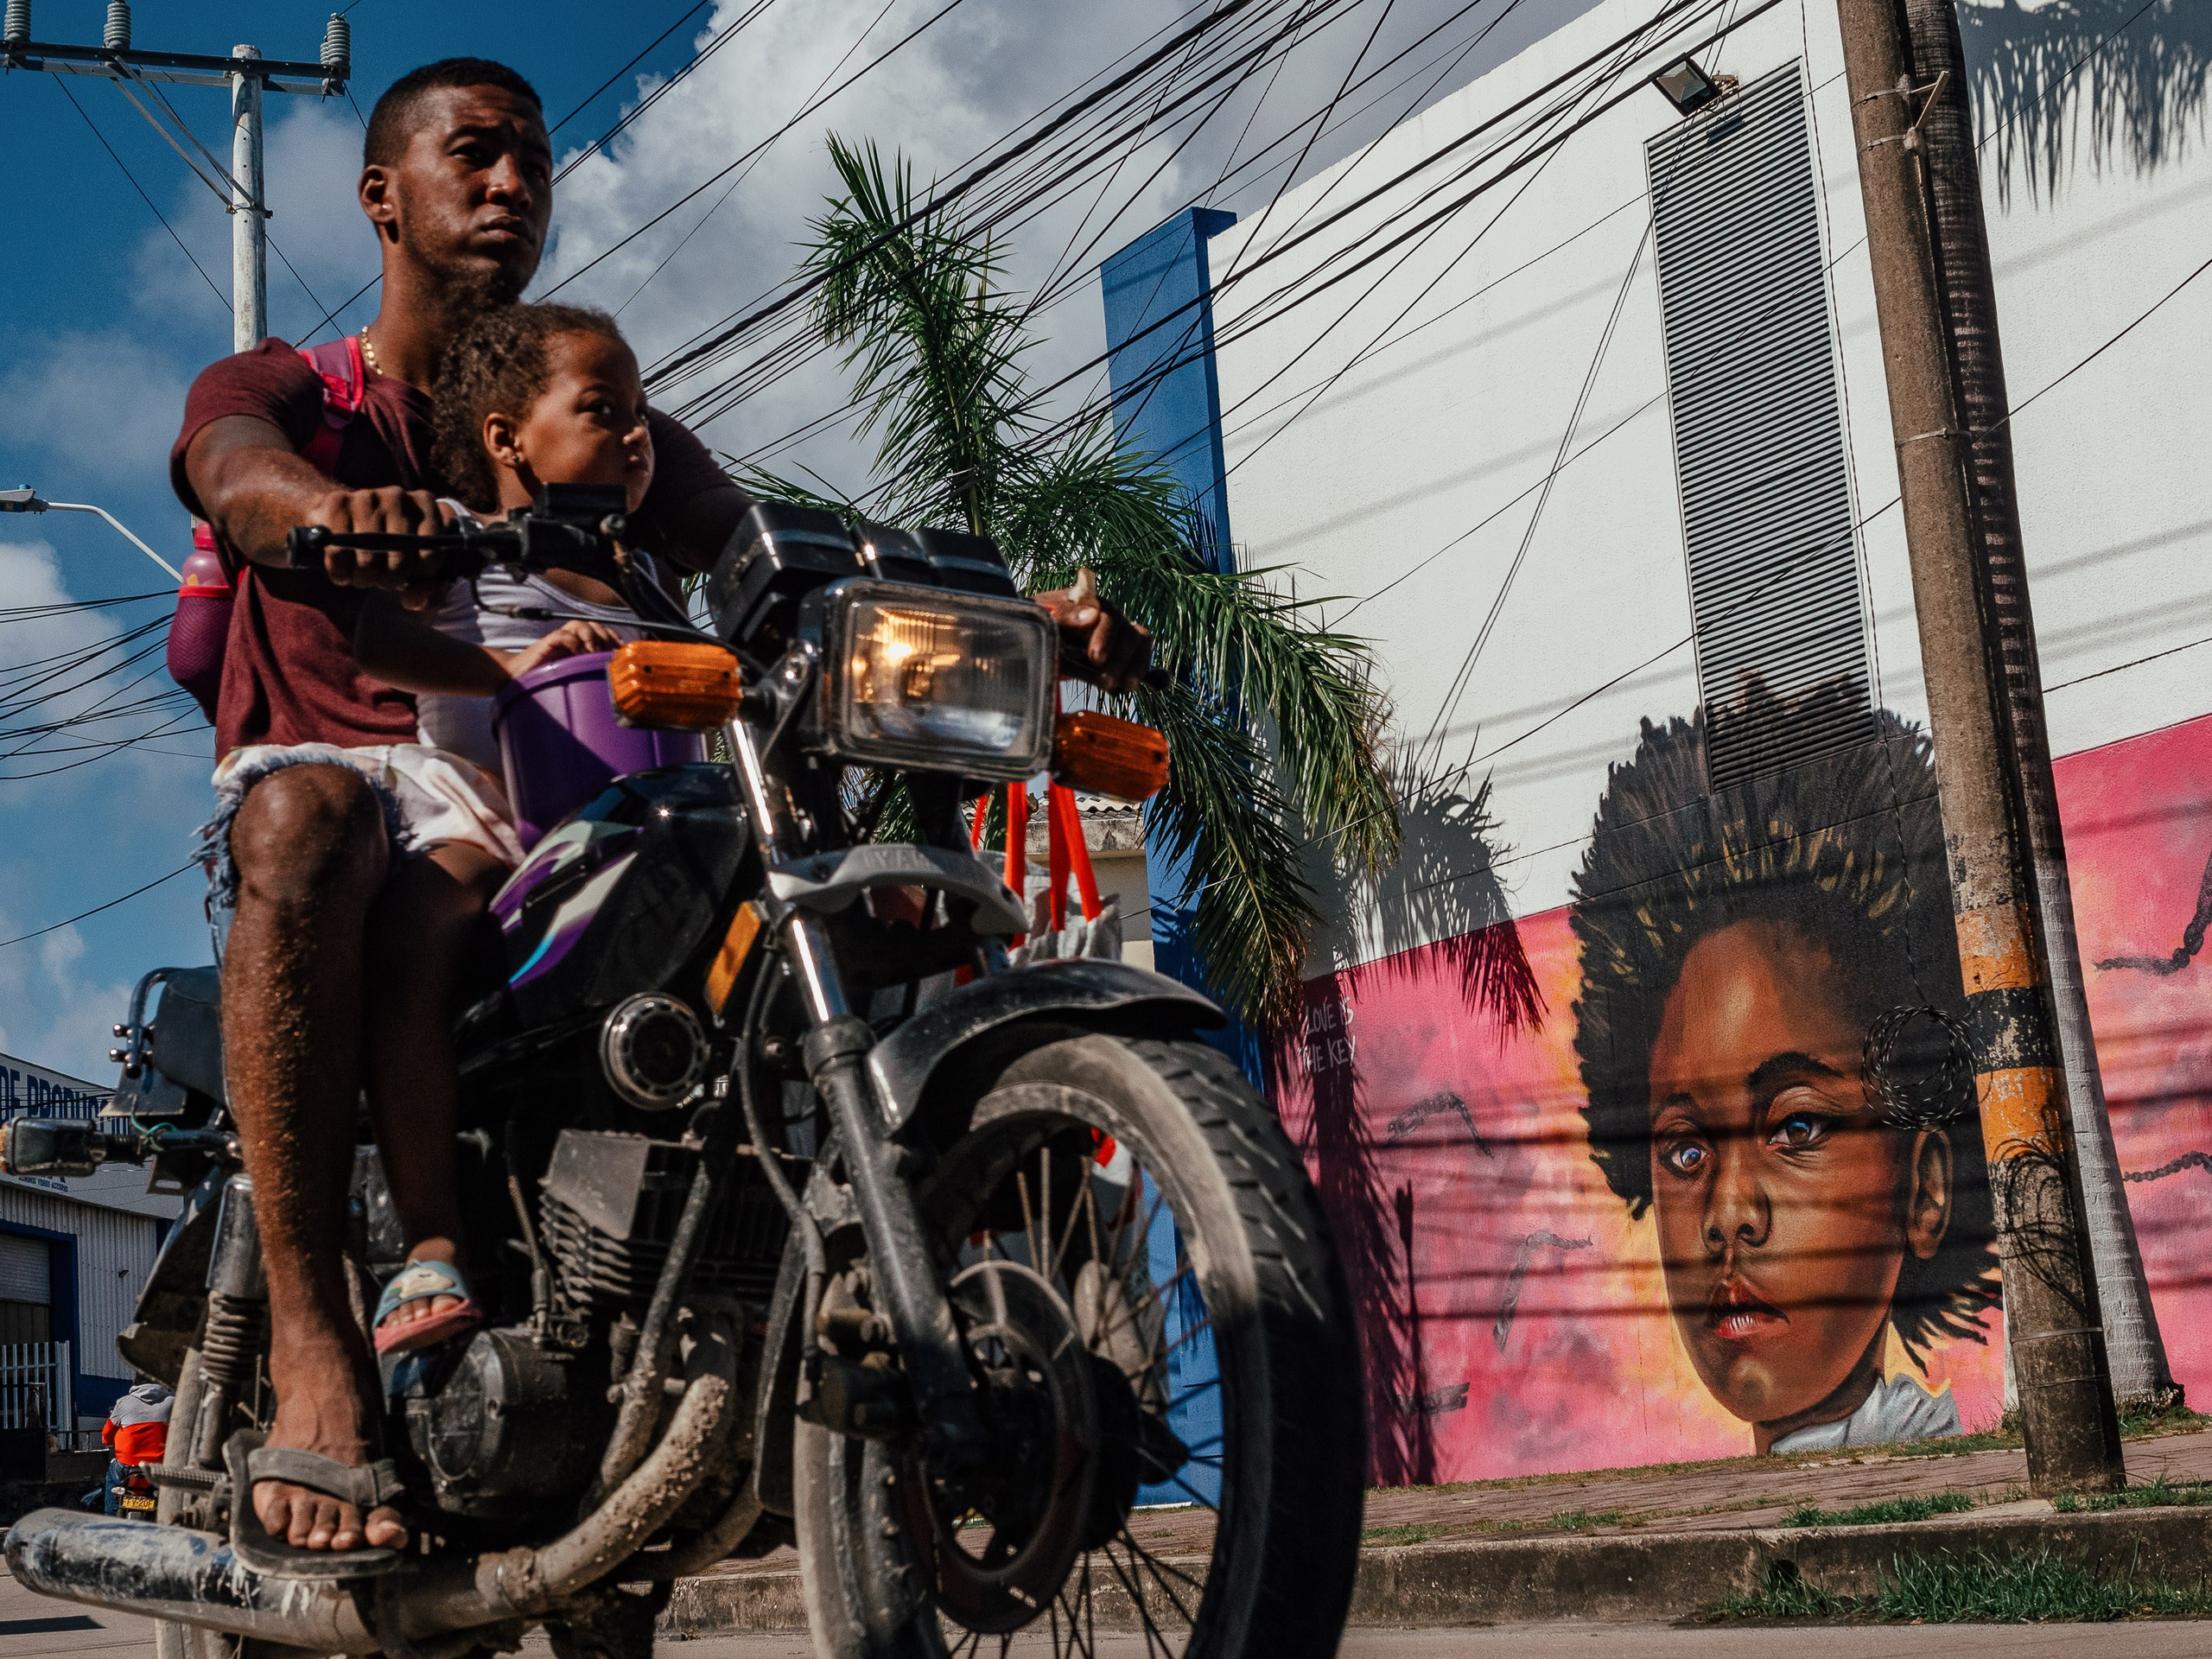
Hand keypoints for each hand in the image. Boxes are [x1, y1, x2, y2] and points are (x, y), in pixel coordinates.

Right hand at [304, 488, 453, 596]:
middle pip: (399, 560)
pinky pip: (339, 554)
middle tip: (381, 578)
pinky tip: (343, 572)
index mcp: (425, 505)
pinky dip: (340, 573)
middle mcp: (398, 496)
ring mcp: (367, 497)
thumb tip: (412, 599)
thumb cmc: (386, 548)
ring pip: (368, 560)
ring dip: (363, 579)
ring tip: (362, 575)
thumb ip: (427, 590)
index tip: (410, 577)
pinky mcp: (337, 504)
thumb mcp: (415, 568)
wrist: (339, 519)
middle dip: (389, 581)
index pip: (432, 553)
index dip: (419, 575)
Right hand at [505, 619, 625, 679]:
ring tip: (593, 653)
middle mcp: (571, 639)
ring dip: (590, 636)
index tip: (622, 650)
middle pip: (594, 625)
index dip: (613, 637)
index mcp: (581, 645)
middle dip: (604, 637)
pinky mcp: (546, 644)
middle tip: (607, 654)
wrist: (518, 678)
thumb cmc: (547, 679)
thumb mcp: (574, 676)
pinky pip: (562, 635)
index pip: (602, 632)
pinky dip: (572, 641)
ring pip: (580, 625)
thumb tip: (614, 679)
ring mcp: (559, 640)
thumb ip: (590, 672)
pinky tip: (577, 654)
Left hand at [1035, 568, 1151, 693]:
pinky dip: (1138, 670)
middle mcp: (1108, 612)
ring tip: (1116, 687)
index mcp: (1088, 601)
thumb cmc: (1043, 622)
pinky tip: (1127, 686)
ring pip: (1137, 642)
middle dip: (1117, 660)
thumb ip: (1065, 615)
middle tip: (1104, 682)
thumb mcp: (1044, 616)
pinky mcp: (1126, 646)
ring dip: (1130, 667)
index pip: (1104, 614)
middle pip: (1125, 632)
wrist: (1044, 635)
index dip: (1104, 637)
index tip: (1096, 659)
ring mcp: (1119, 628)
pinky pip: (1142, 654)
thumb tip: (1092, 616)